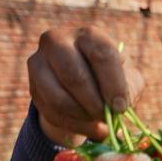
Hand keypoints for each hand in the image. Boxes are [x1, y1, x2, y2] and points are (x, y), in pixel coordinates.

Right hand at [27, 26, 144, 145]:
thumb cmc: (112, 78)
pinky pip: (52, 112)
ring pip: (59, 98)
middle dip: (95, 104)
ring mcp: (39, 62)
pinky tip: (88, 125)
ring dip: (82, 116)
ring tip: (98, 121)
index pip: (102, 55)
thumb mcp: (128, 79)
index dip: (114, 85)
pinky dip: (74, 125)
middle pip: (75, 77)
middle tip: (107, 117)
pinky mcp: (33, 86)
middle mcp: (58, 40)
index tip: (121, 107)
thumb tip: (118, 104)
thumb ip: (129, 88)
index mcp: (89, 35)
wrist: (85, 85)